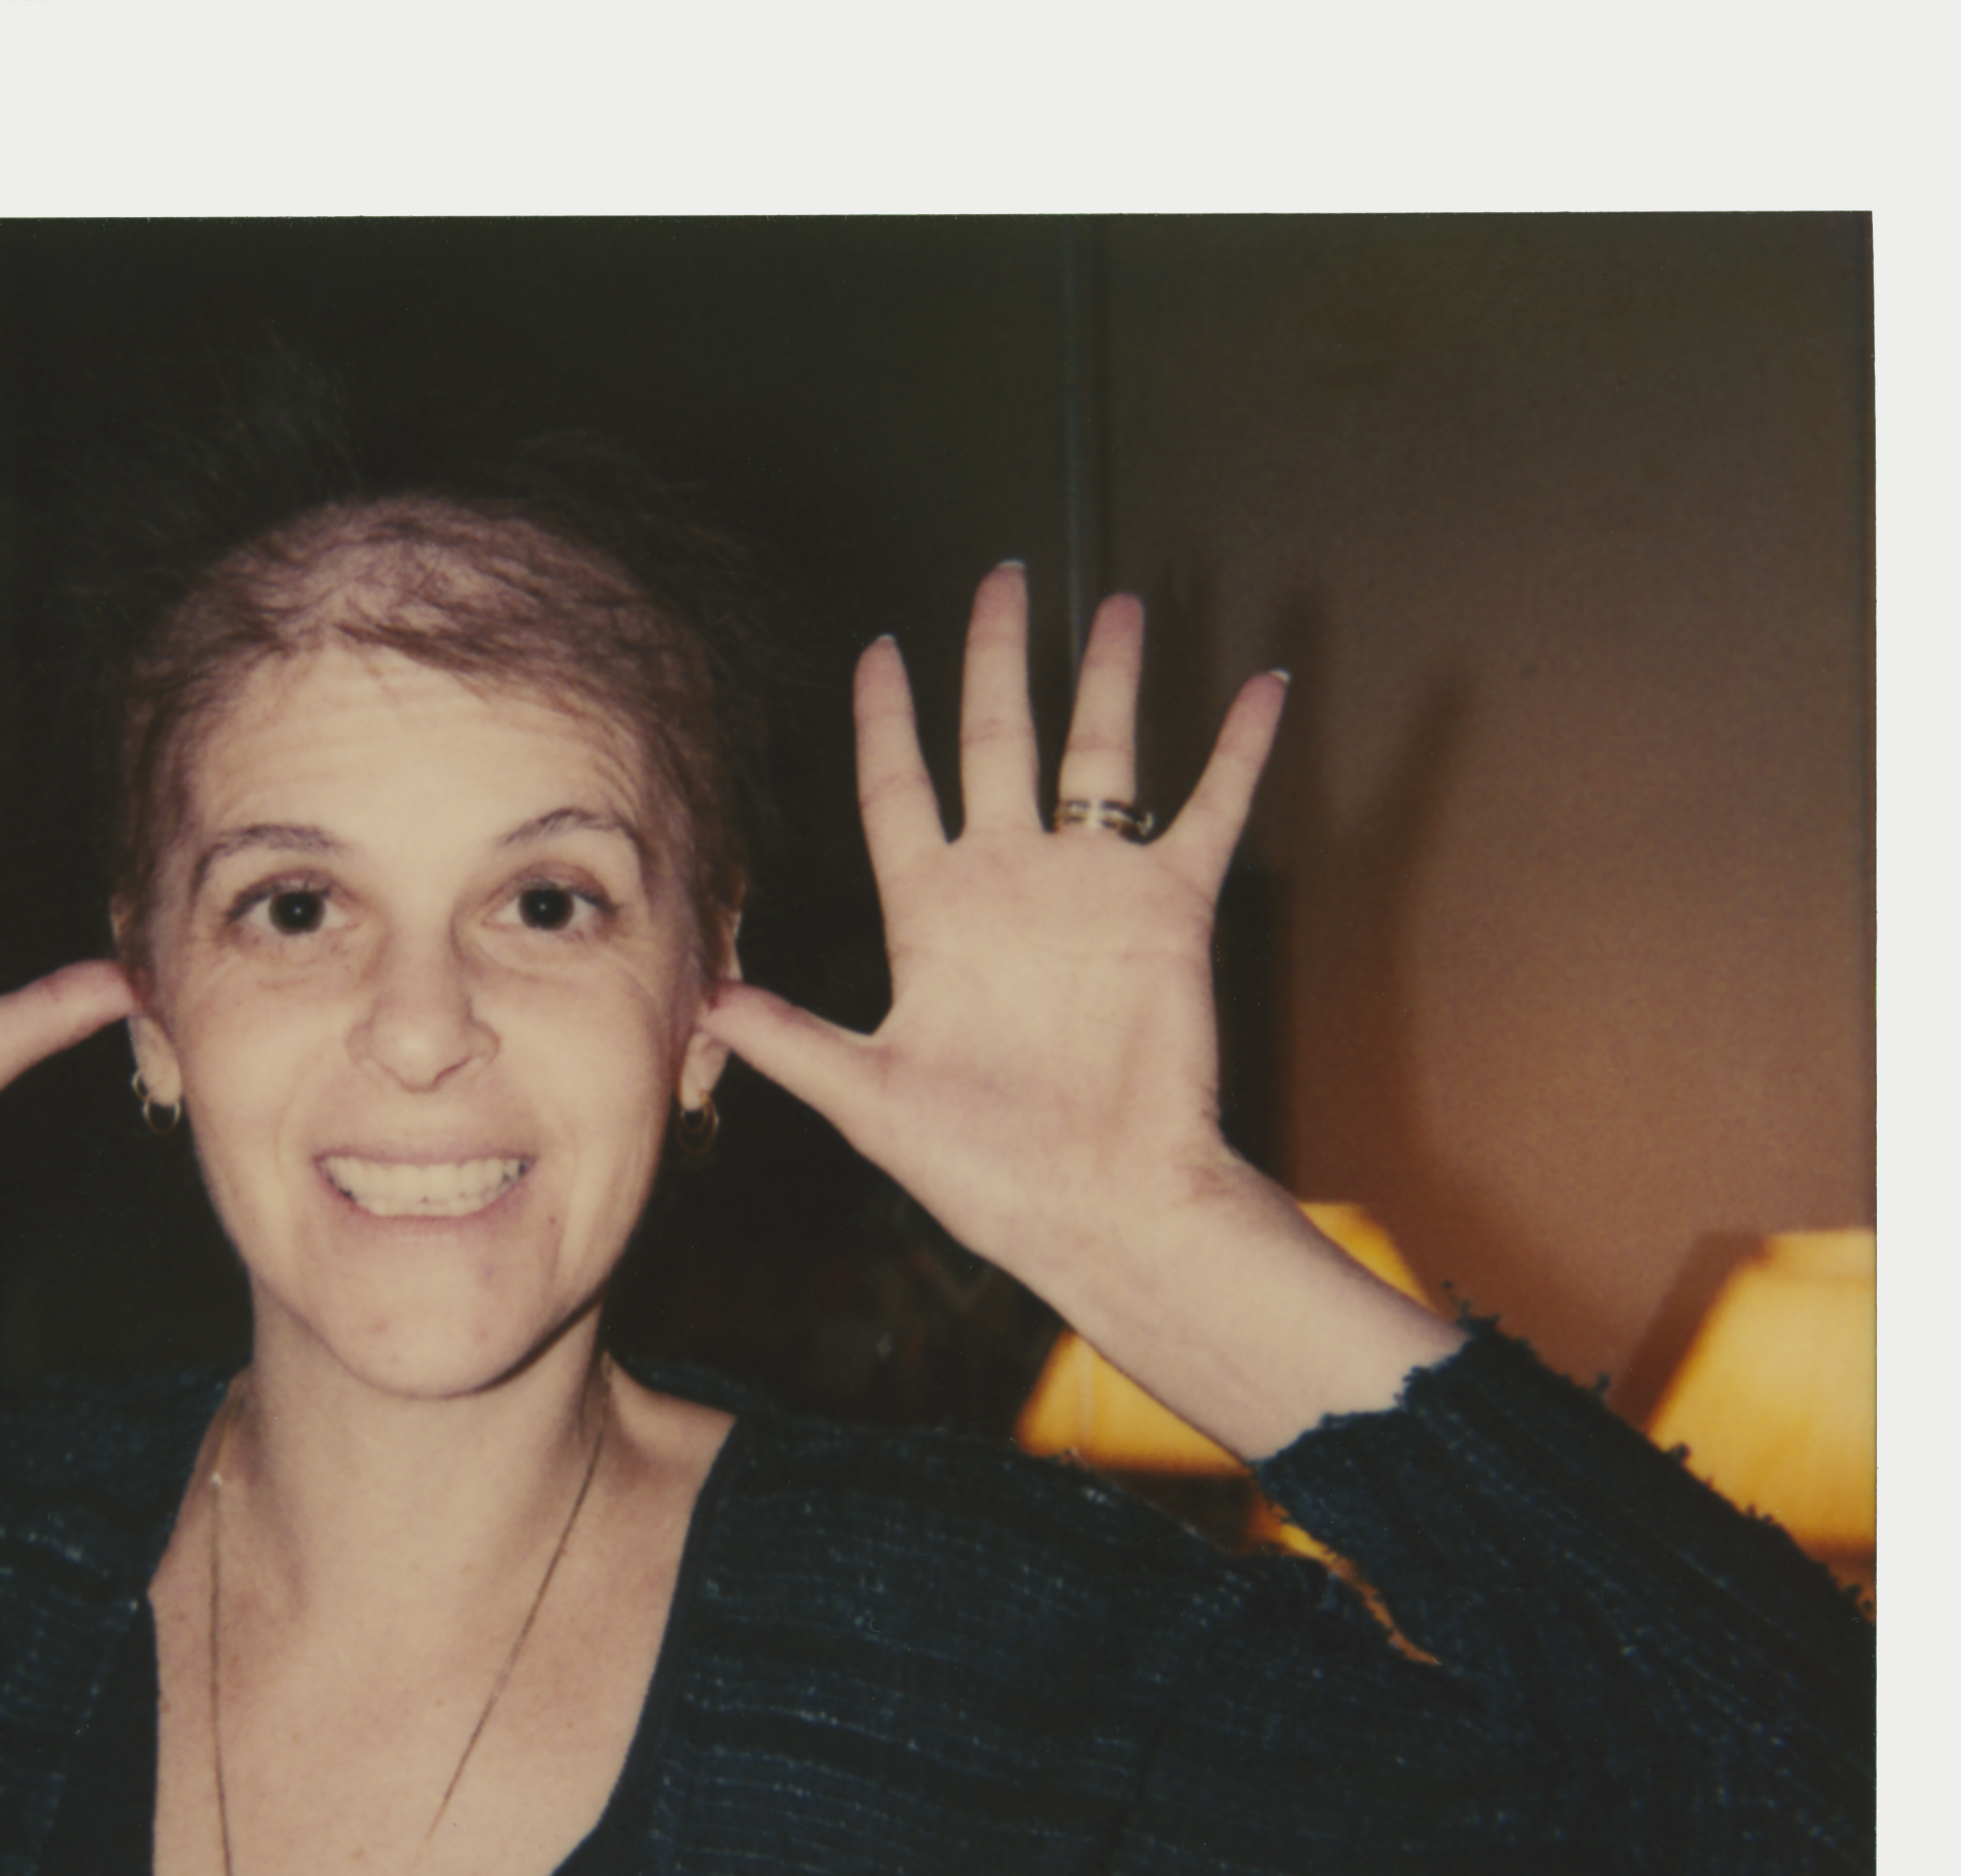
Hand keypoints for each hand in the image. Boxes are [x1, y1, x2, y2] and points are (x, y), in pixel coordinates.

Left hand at [705, 566, 1285, 1326]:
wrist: (1097, 1207)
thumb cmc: (983, 1171)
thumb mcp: (868, 1100)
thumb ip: (791, 1040)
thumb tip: (704, 1001)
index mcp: (933, 917)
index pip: (897, 791)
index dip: (885, 719)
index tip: (878, 648)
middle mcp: (1011, 887)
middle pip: (997, 741)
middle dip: (996, 659)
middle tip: (997, 577)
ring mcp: (1093, 892)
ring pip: (1101, 754)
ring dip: (1110, 678)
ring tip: (1119, 601)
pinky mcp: (1171, 911)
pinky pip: (1210, 809)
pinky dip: (1239, 748)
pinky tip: (1263, 682)